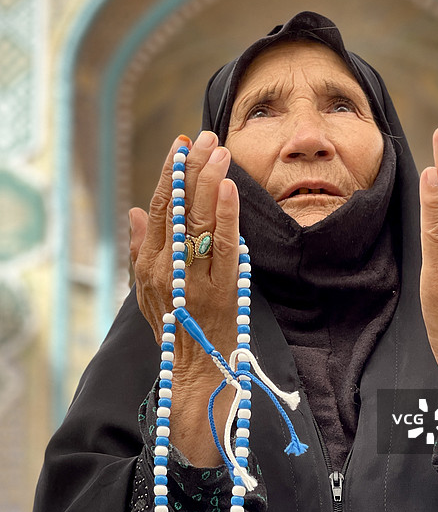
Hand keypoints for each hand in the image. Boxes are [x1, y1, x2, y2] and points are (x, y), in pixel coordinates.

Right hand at [129, 131, 240, 464]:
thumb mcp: (148, 292)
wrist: (195, 375)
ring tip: (219, 151)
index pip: (156, 208)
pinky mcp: (219, 291)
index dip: (169, 174)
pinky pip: (221, 246)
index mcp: (148, 265)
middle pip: (176, 208)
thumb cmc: (176, 330)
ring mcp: (191, 279)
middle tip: (206, 137)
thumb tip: (134, 211)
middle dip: (192, 168)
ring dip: (209, 181)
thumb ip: (141, 250)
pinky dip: (224, 214)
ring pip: (197, 221)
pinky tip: (229, 187)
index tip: (182, 145)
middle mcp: (165, 269)